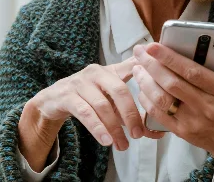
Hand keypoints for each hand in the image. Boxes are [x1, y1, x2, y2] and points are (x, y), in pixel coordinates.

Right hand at [18, 58, 162, 170]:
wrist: (53, 100)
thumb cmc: (89, 99)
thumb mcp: (110, 101)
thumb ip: (132, 112)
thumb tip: (158, 133)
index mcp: (111, 70)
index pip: (133, 68)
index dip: (146, 73)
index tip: (160, 83)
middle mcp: (97, 72)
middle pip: (120, 90)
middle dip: (131, 114)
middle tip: (138, 134)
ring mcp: (80, 82)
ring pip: (102, 105)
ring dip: (114, 128)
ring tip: (123, 145)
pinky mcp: (66, 95)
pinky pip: (85, 113)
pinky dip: (97, 128)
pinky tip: (106, 141)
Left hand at [133, 43, 213, 180]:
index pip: (193, 72)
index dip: (171, 58)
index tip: (154, 45)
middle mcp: (208, 107)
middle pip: (173, 84)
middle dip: (152, 65)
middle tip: (140, 51)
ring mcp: (194, 121)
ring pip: (163, 99)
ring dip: (146, 82)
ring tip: (138, 67)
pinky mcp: (184, 132)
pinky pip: (160, 116)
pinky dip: (147, 101)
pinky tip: (143, 88)